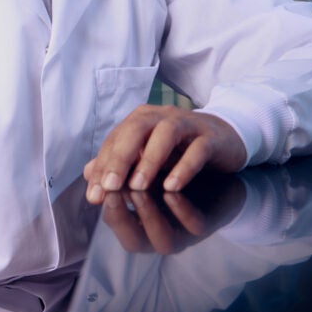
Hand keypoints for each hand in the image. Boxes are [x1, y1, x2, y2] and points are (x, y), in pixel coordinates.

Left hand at [84, 105, 245, 203]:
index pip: (115, 140)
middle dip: (120, 158)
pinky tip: (172, 187)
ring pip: (165, 134)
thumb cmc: (179, 148)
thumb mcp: (147, 156)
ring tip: (138, 186)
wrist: (224, 137)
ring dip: (149, 160)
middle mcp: (161, 116)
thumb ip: (119, 163)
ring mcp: (188, 124)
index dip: (102, 167)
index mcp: (141, 120)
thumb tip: (88, 174)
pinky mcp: (211, 137)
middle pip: (135, 130)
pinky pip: (198, 148)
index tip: (93, 195)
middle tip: (110, 186)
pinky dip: (184, 167)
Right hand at [99, 172, 246, 254]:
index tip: (100, 185)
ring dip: (148, 215)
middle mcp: (159, 235)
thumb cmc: (173, 172)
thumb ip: (121, 170)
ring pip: (164, 241)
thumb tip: (89, 170)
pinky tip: (171, 190)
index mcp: (140, 224)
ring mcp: (184, 234)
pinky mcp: (208, 224)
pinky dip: (181, 210)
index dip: (106, 207)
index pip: (115, 224)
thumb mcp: (144, 168)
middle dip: (122, 217)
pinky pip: (193, 226)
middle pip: (134, 242)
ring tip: (139, 188)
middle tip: (114, 190)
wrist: (217, 170)